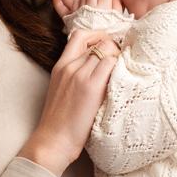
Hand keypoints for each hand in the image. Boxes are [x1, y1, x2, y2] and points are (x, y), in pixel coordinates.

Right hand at [19, 28, 118, 174]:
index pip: (80, 35)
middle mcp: (69, 65)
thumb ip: (74, 77)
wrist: (53, 140)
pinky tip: (122, 78)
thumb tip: (96, 71)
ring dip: (118, 55)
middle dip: (112, 46)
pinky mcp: (91, 86)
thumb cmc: (59, 122)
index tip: (107, 49)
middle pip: (97, 41)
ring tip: (123, 70)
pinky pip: (110, 63)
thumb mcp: (61, 91)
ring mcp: (79, 74)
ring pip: (106, 48)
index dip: (97, 37)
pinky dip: (119, 66)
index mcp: (60, 65)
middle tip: (121, 60)